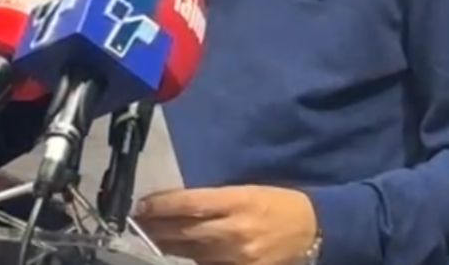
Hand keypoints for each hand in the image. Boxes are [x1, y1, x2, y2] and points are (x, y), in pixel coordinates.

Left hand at [135, 186, 318, 264]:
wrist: (312, 228)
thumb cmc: (276, 203)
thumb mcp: (247, 191)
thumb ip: (214, 200)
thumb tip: (178, 206)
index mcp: (238, 200)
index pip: (190, 203)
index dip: (162, 205)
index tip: (142, 205)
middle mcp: (236, 229)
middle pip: (186, 231)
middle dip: (157, 228)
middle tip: (136, 223)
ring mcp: (239, 255)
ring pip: (193, 253)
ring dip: (167, 247)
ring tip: (149, 239)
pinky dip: (193, 261)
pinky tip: (180, 255)